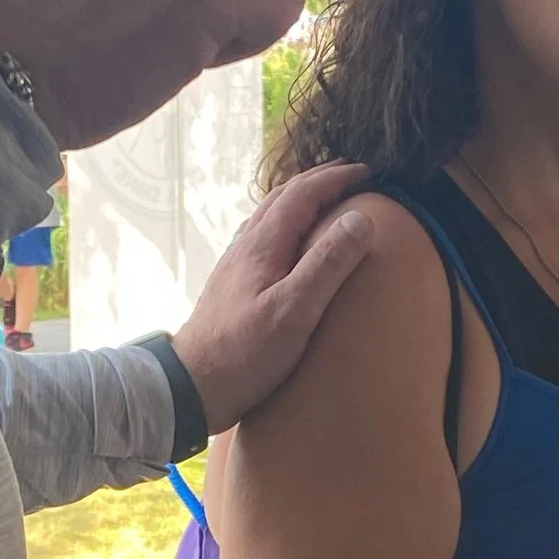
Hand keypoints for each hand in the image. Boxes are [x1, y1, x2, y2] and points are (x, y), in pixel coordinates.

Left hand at [171, 164, 378, 433]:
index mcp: (263, 244)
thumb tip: (361, 219)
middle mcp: (246, 246)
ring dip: (300, 202)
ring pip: (270, 218)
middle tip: (350, 176)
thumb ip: (327, 264)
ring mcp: (237, 266)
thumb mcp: (293, 310)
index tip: (367, 172)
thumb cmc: (243, 352)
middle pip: (282, 198)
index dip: (336, 179)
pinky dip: (286, 228)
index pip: (302, 194)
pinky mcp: (234, 287)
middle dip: (318, 182)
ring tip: (325, 204)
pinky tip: (290, 248)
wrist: (191, 386)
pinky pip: (265, 241)